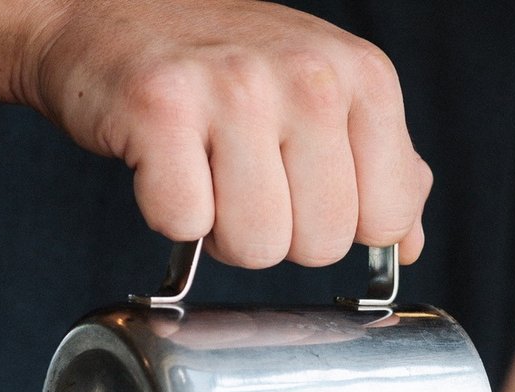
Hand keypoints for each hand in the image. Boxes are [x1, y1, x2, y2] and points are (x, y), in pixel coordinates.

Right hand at [18, 0, 432, 268]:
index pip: (387, 220)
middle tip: (241, 175)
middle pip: (320, 245)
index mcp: (364, 77)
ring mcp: (236, 87)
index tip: (301, 188)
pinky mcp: (161, 108)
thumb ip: (378, 165)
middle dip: (276, 233)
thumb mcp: (322, 97)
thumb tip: (408, 243)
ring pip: (255, 246)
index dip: (338, 226)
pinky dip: (166, 212)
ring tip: (204, 170)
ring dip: (219, 230)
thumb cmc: (222, 66)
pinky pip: (183, 223)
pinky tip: (163, 162)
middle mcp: (310, 76)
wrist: (106, 12)